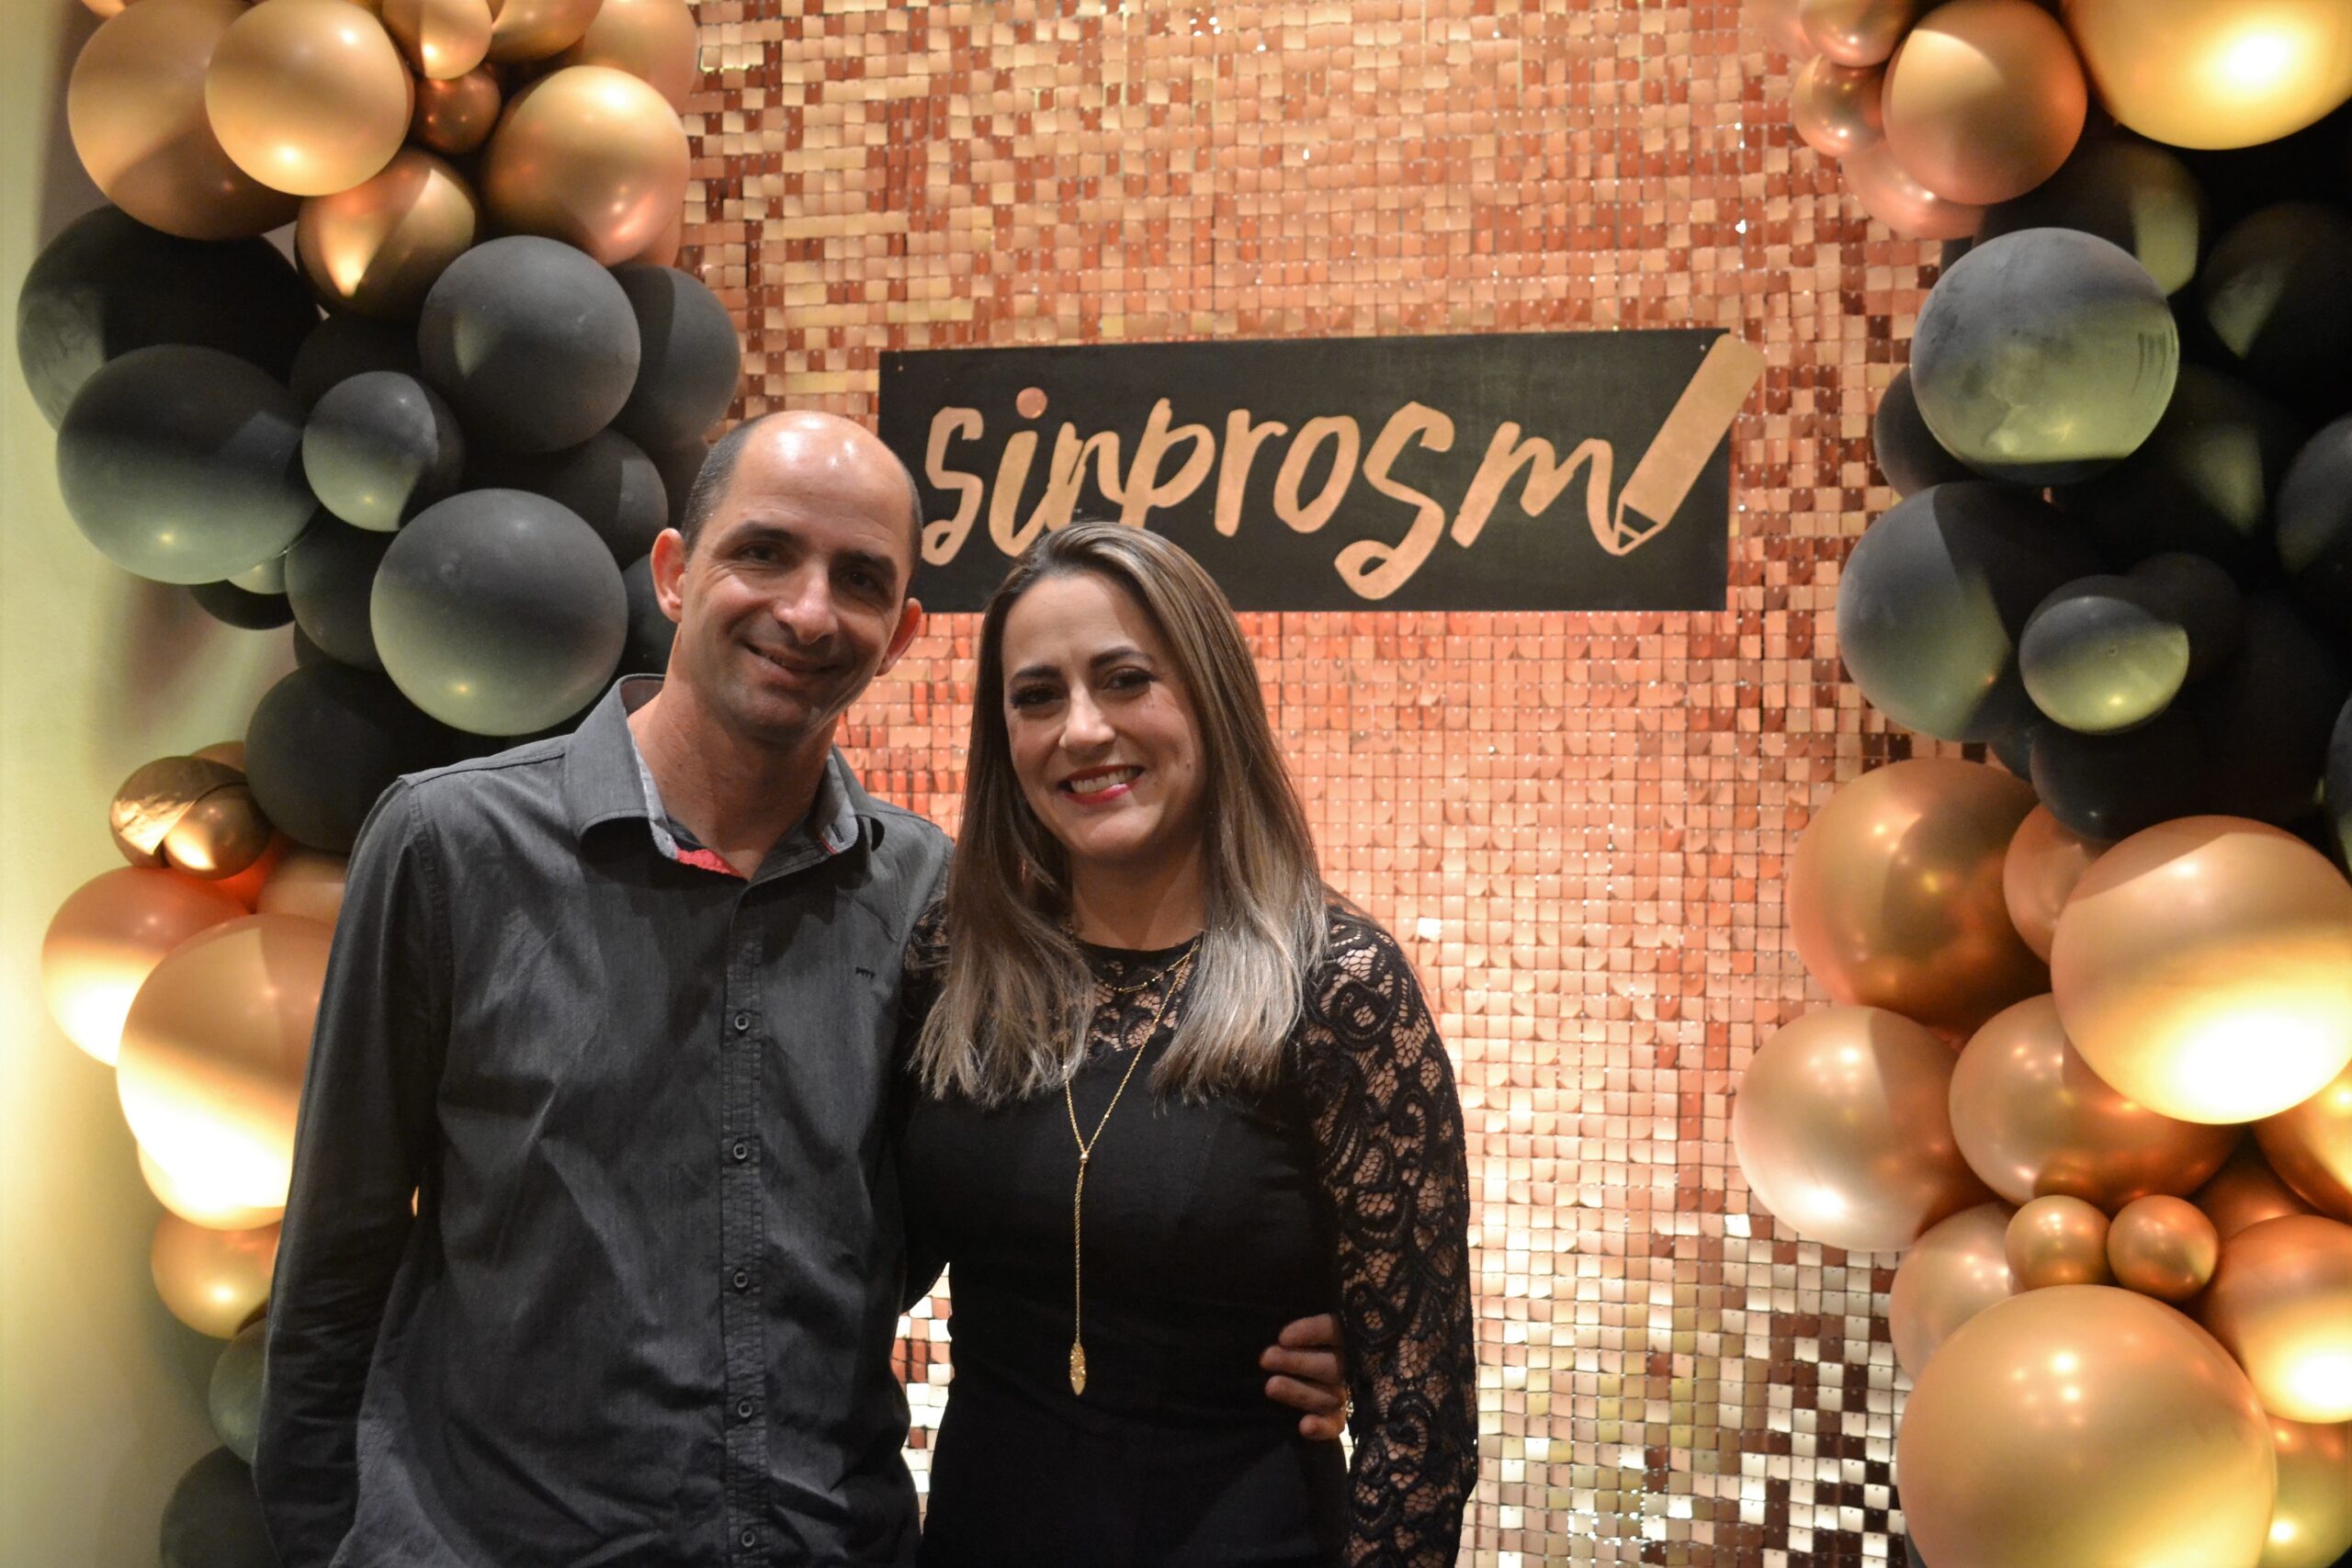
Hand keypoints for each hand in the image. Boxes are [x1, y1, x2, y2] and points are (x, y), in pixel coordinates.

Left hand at [1260, 1312, 1348, 1440]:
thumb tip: (1274, 1296)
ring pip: (1330, 1394)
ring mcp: (1345, 1392)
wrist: (1294, 1372)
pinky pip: (1336, 1425)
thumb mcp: (1297, 1323)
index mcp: (1344, 1334)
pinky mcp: (1338, 1418)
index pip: (1334, 1330)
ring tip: (1270, 1386)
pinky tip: (1304, 1427)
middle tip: (1266, 1358)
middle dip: (1297, 1362)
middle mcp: (1350, 1363)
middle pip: (1332, 1365)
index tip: (1282, 1336)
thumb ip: (1296, 1321)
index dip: (1311, 1332)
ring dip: (1299, 1391)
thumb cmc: (1293, 1339)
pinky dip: (1322, 1428)